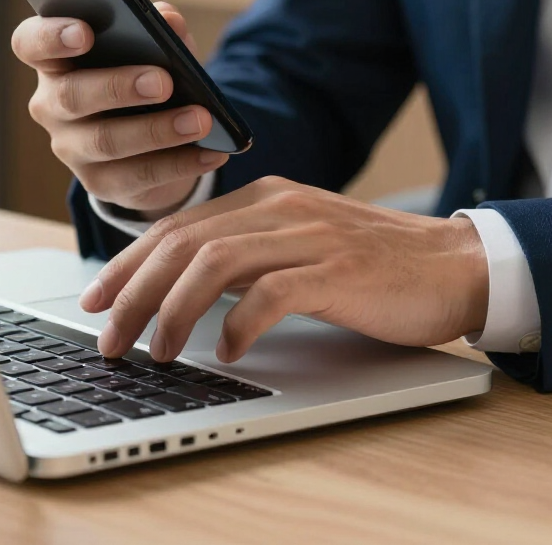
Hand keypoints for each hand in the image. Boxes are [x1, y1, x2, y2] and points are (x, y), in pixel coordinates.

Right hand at [12, 2, 228, 211]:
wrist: (150, 141)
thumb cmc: (142, 75)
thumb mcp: (153, 49)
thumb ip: (157, 29)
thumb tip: (169, 19)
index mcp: (55, 61)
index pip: (31, 43)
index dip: (50, 37)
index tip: (84, 32)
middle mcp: (52, 104)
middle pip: (71, 95)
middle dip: (118, 87)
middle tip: (163, 81)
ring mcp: (71, 147)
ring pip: (106, 141)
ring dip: (157, 130)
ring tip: (200, 119)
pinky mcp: (99, 184)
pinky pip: (138, 176)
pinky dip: (180, 163)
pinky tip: (212, 152)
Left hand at [79, 176, 489, 361]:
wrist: (453, 262)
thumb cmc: (372, 262)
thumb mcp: (298, 243)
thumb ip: (246, 254)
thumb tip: (182, 291)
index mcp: (264, 199)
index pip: (177, 226)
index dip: (129, 263)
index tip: (98, 298)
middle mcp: (279, 208)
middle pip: (183, 243)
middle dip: (135, 292)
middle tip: (109, 337)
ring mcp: (309, 235)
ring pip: (215, 264)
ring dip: (174, 311)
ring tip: (156, 351)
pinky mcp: (339, 269)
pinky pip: (272, 293)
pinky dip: (240, 325)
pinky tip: (226, 352)